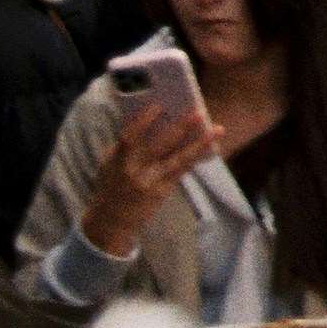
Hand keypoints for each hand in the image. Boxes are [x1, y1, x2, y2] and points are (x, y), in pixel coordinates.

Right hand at [76, 104, 219, 259]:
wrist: (109, 221)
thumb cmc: (112, 185)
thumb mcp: (109, 165)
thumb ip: (125, 146)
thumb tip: (151, 120)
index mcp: (115, 160)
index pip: (128, 137)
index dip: (143, 121)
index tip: (159, 106)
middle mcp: (132, 171)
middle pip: (159, 146)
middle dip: (180, 128)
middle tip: (199, 112)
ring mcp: (148, 182)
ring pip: (177, 159)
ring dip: (199, 143)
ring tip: (217, 129)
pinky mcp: (160, 191)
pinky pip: (182, 170)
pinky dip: (196, 156)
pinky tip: (211, 147)